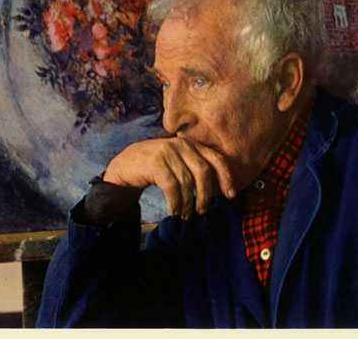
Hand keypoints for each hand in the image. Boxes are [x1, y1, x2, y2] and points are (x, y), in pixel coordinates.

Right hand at [103, 137, 235, 219]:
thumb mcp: (179, 163)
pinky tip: (174, 209)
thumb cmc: (157, 168)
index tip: (230, 195)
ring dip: (188, 203)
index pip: (216, 159)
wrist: (126, 165)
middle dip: (205, 195)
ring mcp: (168, 151)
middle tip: (201, 210)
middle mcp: (182, 144)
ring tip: (185, 214)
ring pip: (187, 182)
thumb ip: (195, 169)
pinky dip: (176, 202)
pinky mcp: (155, 162)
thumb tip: (220, 189)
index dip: (226, 177)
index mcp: (191, 144)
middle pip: (204, 172)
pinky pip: (172, 187)